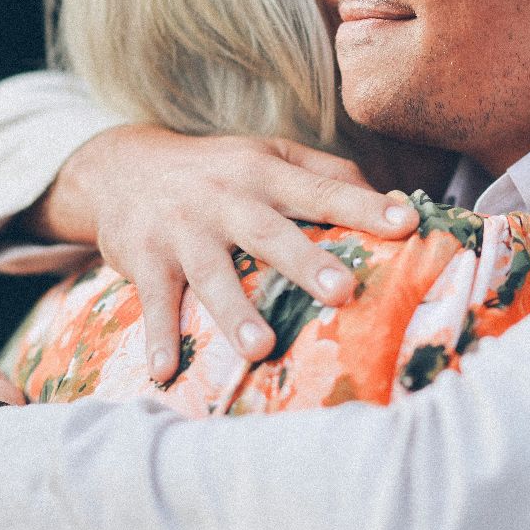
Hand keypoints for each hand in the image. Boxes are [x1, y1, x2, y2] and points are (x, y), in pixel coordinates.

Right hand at [64, 125, 417, 382]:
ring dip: (235, 312)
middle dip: (306, 263)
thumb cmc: (219, 171)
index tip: (407, 224)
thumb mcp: (270, 156)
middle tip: (343, 292)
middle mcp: (225, 198)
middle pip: (269, 233)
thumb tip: (396, 203)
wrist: (122, 169)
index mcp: (264, 173)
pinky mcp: (147, 260)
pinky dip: (158, 336)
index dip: (364, 206)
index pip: (321, 190)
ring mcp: (183, 230)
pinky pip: (155, 302)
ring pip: (212, 273)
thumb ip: (329, 175)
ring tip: (261, 349)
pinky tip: (166, 373)